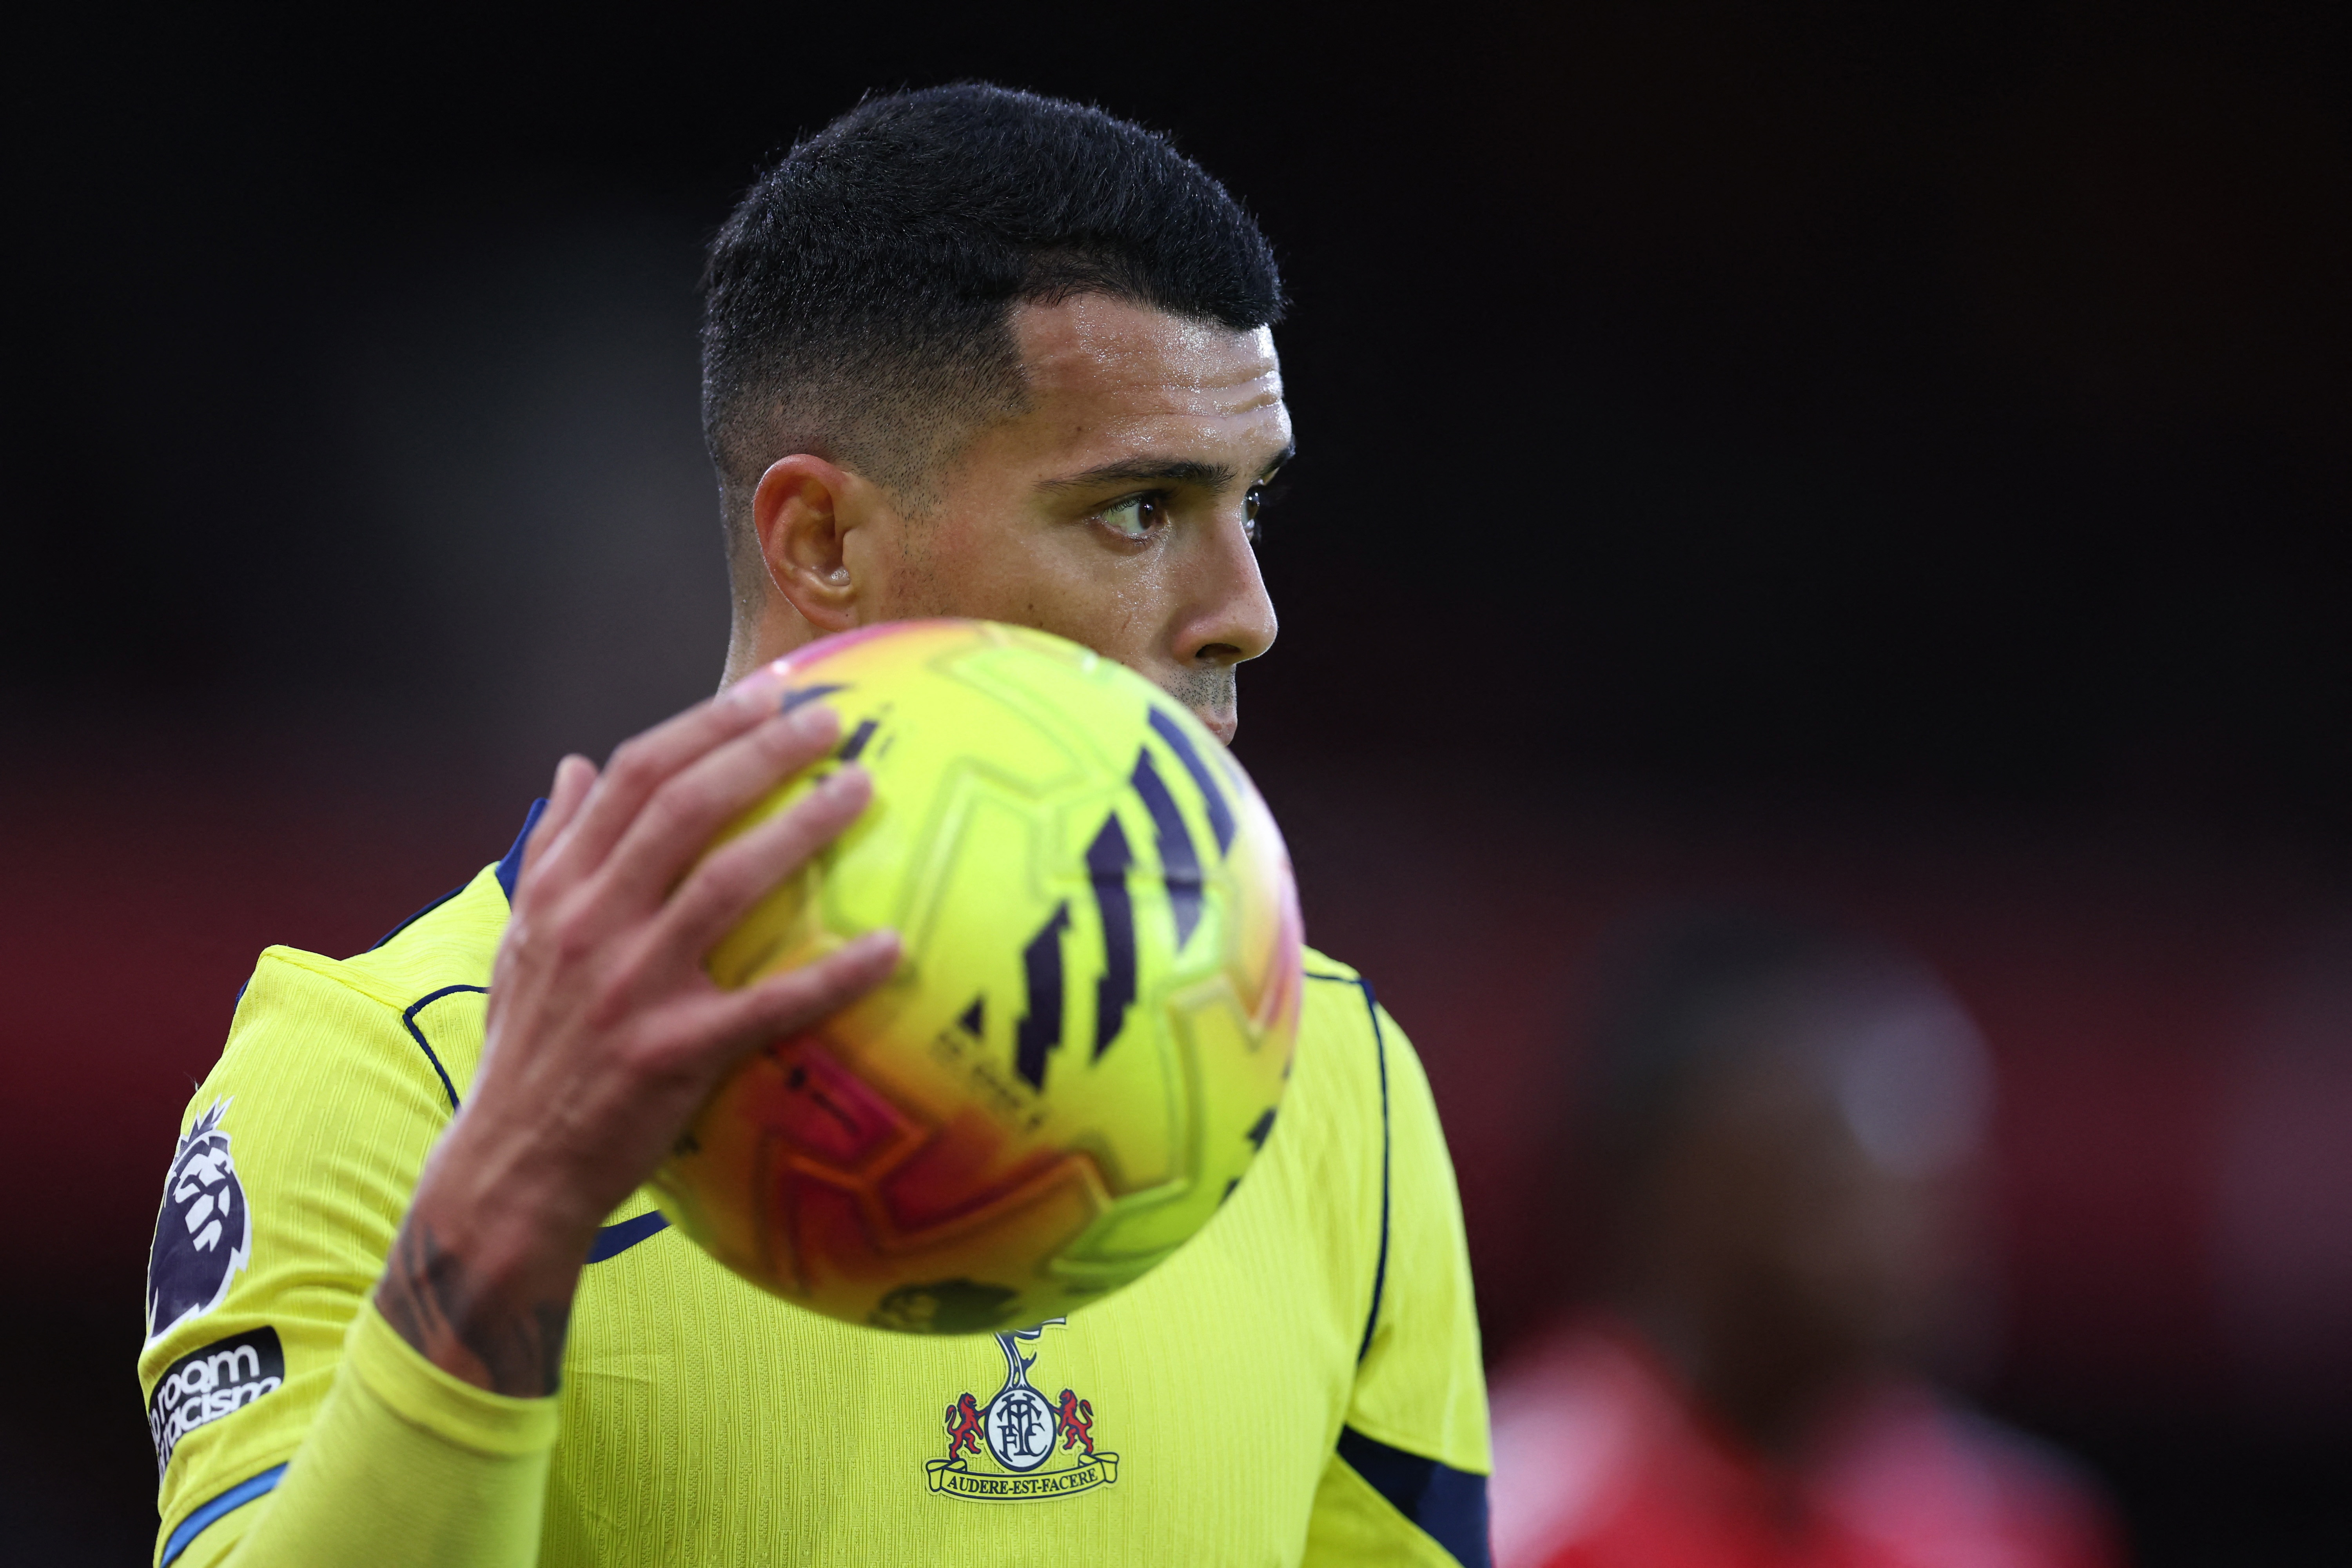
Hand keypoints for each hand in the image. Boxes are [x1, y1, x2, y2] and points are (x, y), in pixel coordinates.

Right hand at [376, 665, 900, 1394]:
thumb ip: (552, 850)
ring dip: (799, 830)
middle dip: (759, 752)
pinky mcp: (673, 1053)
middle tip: (830, 720)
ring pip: (725, 884)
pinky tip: (892, 947)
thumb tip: (576, 765)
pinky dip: (833, 974)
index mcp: (559, 890)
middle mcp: (591, 924)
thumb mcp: (519, 939)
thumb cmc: (528, 1049)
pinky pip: (769, 1004)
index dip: (703, 726)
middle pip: (682, 809)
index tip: (766, 692)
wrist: (508, 1168)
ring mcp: (632, 987)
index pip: (634, 777)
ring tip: (862, 789)